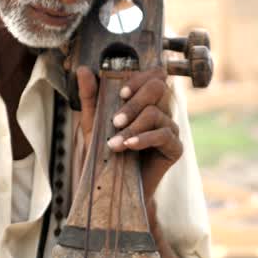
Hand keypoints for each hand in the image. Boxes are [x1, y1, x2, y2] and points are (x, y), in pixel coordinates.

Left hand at [76, 65, 182, 203]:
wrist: (112, 188)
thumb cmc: (104, 153)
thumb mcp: (93, 123)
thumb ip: (90, 96)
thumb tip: (82, 69)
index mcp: (146, 101)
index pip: (153, 75)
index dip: (139, 79)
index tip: (121, 94)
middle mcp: (161, 111)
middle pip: (158, 88)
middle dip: (134, 102)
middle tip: (115, 121)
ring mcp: (170, 129)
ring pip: (156, 113)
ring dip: (132, 127)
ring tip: (113, 144)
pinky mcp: (175, 148)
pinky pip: (164, 135)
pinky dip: (144, 139)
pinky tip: (128, 147)